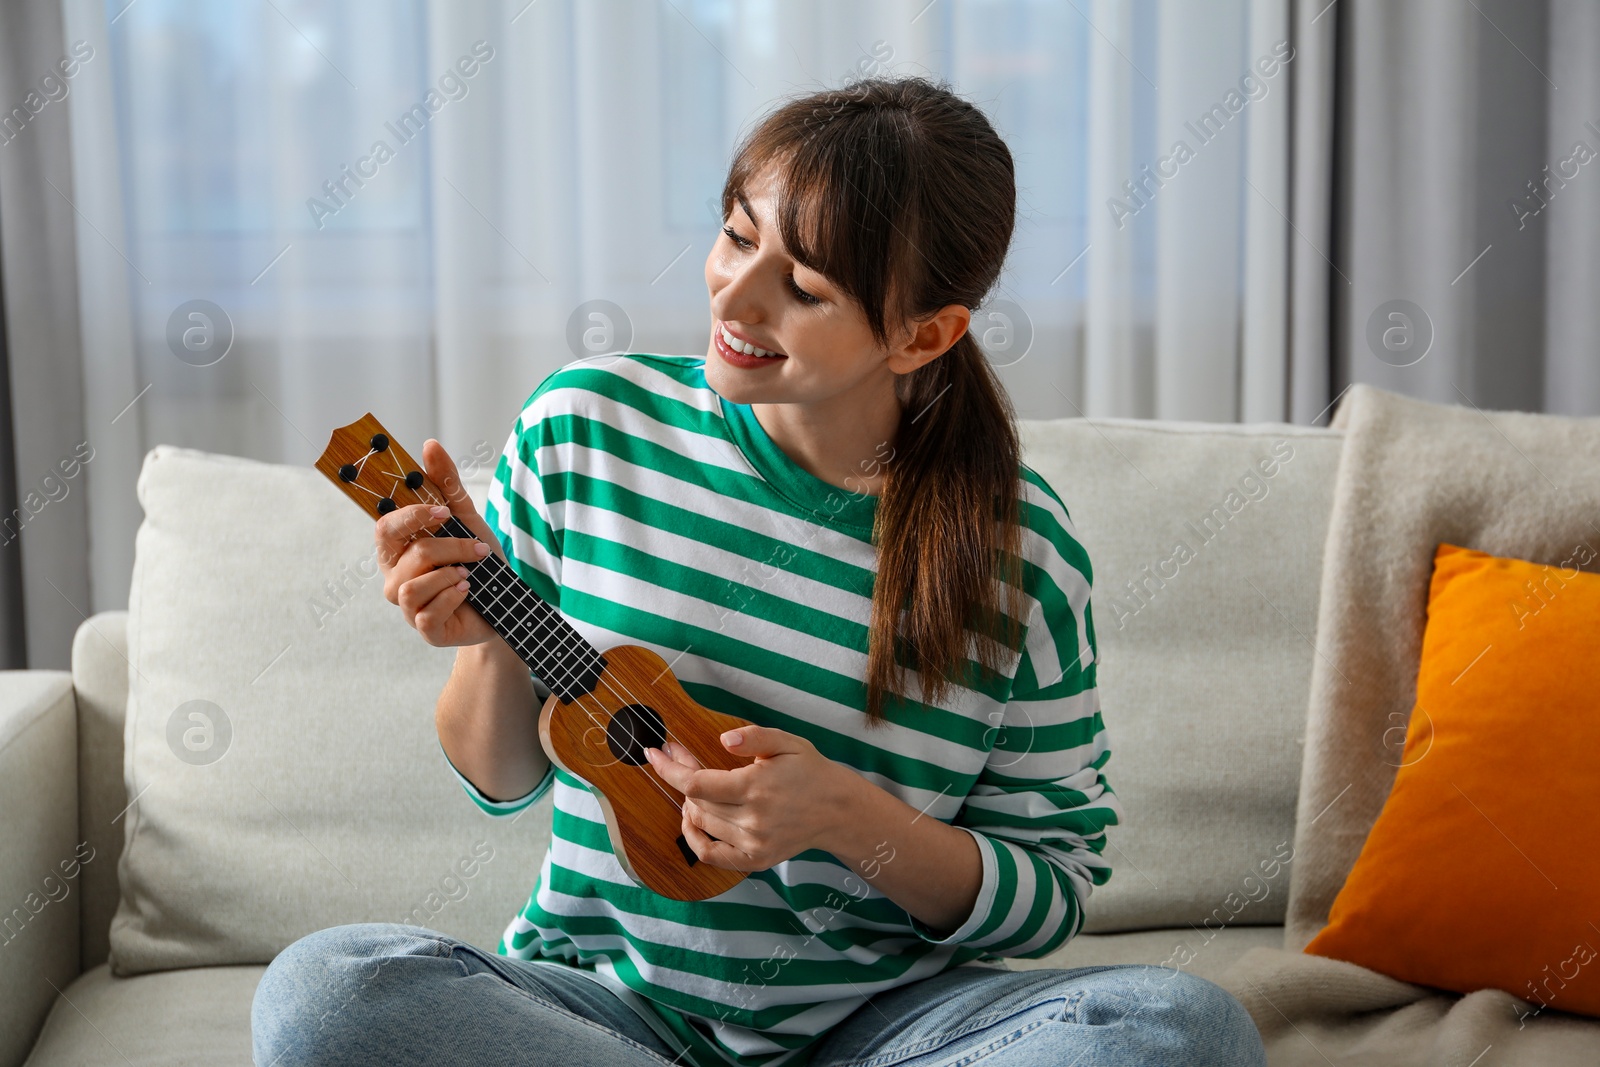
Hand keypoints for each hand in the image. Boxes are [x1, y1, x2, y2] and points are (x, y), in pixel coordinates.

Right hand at [376, 438, 506, 647]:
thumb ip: (446, 485)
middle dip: (450, 547)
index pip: (386, 527)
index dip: (412, 517)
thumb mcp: (467, 519)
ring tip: (469, 574)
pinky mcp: (425, 629)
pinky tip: (468, 591)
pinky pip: (426, 613)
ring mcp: (407, 607)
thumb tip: (429, 445)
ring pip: (413, 587)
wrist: (506, 602)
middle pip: (409, 554)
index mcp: (399, 549)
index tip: (444, 512)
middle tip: (477, 548)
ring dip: (450, 575)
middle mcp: (396, 577)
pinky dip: (453, 598)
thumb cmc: (478, 560)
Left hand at [643, 725, 859, 872]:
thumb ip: (754, 737)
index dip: (669, 768)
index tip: (654, 753)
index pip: (695, 783)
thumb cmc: (809, 771)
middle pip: (695, 802)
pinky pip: (710, 855)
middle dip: (680, 776)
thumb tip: (723, 739)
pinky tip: (692, 819)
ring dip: (690, 802)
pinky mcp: (755, 860)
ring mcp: (753, 844)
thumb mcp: (787, 742)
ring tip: (698, 784)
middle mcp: (753, 819)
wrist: (836, 810)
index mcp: (757, 787)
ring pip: (701, 823)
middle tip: (681, 756)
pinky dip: (694, 838)